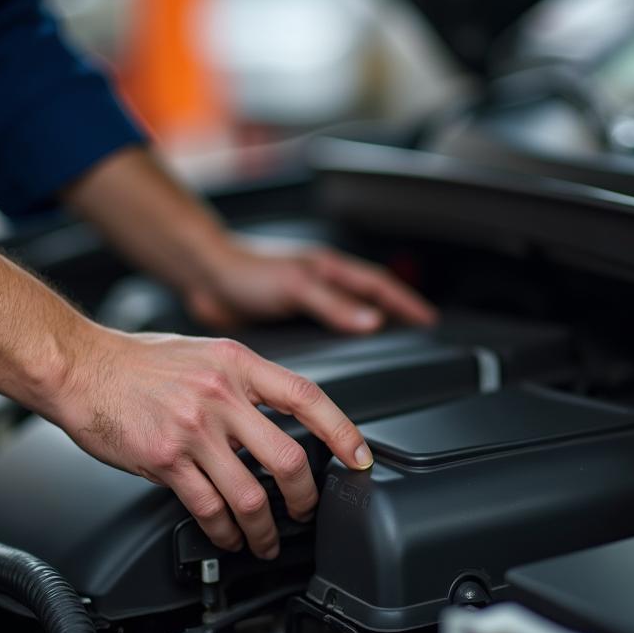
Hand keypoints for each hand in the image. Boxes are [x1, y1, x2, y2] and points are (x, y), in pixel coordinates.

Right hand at [57, 329, 373, 558]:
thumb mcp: (207, 352)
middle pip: (286, 458)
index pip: (306, 397)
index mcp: (237, 363)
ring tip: (266, 540)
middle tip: (305, 511)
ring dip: (265, 529)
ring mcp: (193, 429)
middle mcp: (220, 395)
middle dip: (305, 497)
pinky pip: (208, 508)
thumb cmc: (139, 360)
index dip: (341, 430)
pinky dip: (225, 532)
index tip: (359, 457)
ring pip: (249, 494)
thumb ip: (245, 380)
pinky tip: (229, 537)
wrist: (80, 366)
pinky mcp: (165, 459)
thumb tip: (281, 414)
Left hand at [184, 236, 436, 333]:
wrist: (204, 277)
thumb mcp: (297, 287)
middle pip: (369, 302)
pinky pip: (321, 334)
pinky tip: (335, 362)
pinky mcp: (286, 320)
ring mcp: (305, 302)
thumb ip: (334, 306)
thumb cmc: (246, 271)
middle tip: (417, 336)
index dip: (407, 303)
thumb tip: (374, 323)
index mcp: (329, 270)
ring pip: (346, 320)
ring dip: (365, 334)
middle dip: (395, 317)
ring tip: (385, 351)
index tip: (429, 320)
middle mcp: (321, 284)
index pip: (381, 287)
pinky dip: (335, 347)